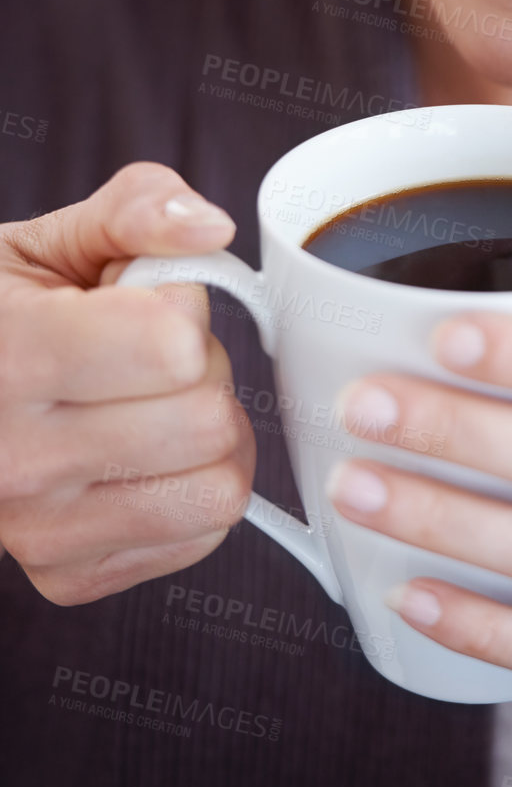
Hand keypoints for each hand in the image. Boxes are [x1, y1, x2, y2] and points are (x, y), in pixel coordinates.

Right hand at [0, 163, 255, 603]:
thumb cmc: (0, 314)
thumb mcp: (51, 240)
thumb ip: (139, 209)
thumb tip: (213, 229)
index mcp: (10, 357)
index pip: (173, 347)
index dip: (182, 308)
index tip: (144, 302)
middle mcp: (15, 459)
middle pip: (206, 421)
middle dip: (201, 373)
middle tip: (151, 358)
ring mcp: (37, 531)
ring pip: (217, 492)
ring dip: (209, 439)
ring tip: (155, 406)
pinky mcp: (66, 577)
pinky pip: (200, 538)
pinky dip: (191, 492)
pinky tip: (142, 457)